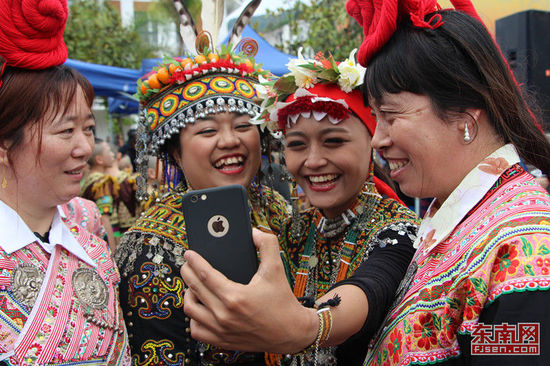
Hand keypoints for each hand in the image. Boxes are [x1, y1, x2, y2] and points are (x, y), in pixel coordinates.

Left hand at [180, 229, 317, 353]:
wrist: (291, 331)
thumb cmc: (282, 301)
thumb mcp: (276, 269)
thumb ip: (267, 245)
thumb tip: (253, 232)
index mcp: (236, 297)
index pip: (205, 275)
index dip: (194, 261)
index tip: (189, 253)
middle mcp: (224, 315)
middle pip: (194, 289)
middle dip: (187, 273)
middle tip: (187, 264)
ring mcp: (221, 330)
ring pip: (190, 310)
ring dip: (188, 295)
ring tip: (193, 285)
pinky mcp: (222, 341)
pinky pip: (196, 330)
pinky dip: (193, 317)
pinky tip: (200, 307)